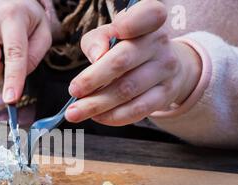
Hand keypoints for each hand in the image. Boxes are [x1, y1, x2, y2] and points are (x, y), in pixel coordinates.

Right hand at [0, 0, 51, 103]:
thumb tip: (18, 78)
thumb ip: (35, 56)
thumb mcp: (42, 32)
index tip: (11, 99)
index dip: (13, 78)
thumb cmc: (27, 17)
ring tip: (2, 47)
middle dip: (0, 73)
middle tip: (11, 60)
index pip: (14, 53)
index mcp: (13, 16)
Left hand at [65, 0, 201, 125]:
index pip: (148, 14)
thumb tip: (95, 56)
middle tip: (73, 91)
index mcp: (149, 20)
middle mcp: (160, 43)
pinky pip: (137, 110)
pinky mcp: (164, 95)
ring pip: (126, 90)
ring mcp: (165, 70)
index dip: (130, 24)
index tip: (112, 34)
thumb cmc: (130, 47)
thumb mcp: (112, 35)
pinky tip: (97, 116)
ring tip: (75, 112)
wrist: (164, 67)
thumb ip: (97, 39)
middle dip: (92, 79)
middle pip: (122, 61)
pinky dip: (113, 116)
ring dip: (96, 104)